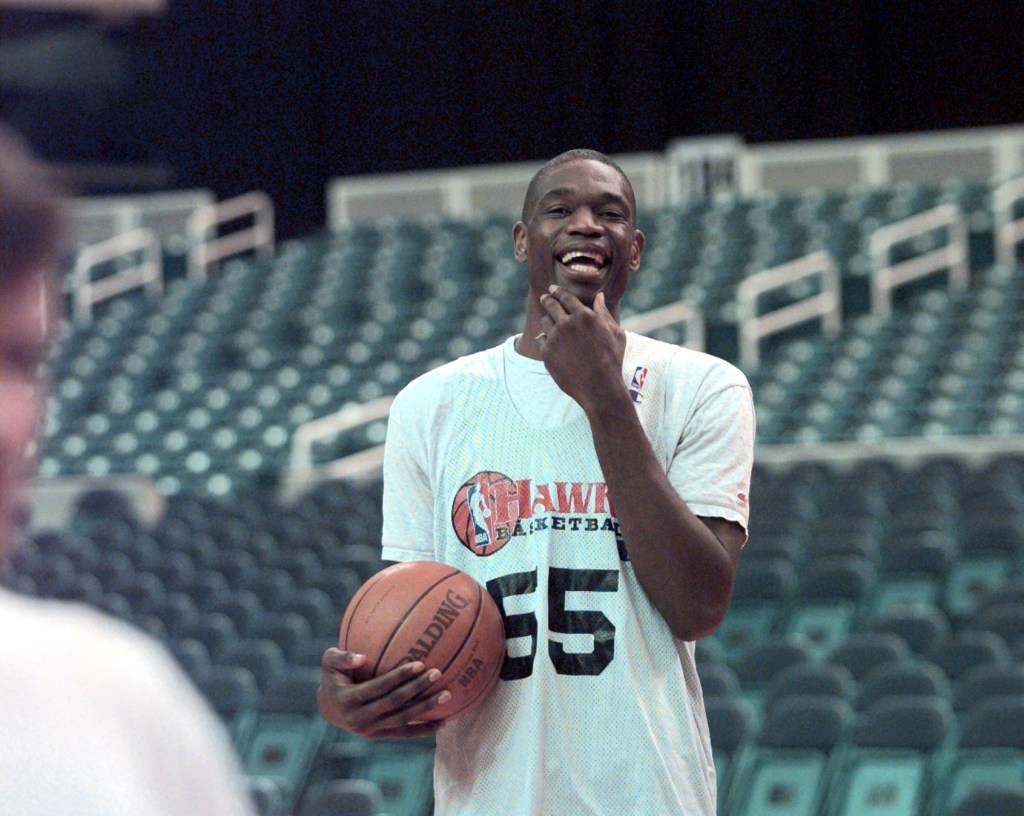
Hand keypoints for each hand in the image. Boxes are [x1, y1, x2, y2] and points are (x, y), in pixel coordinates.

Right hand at [317, 648, 450, 738]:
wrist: (327, 708)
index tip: (419, 664)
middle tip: (437, 673)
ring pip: (403, 720)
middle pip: (395, 704)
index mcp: (348, 700)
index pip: (379, 687)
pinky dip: (424, 729)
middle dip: (417, 688)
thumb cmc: (332, 676)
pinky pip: (404, 734)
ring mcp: (369, 730)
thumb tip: (362, 658)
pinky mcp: (377, 737)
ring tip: (447, 695)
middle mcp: (359, 719)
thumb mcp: (329, 661)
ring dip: (426, 709)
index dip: (399, 677)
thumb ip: (342, 657)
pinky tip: (443, 722)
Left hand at [538, 286, 626, 411]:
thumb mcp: (615, 334)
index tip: (553, 288)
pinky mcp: (546, 352)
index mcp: (584, 315)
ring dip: (547, 320)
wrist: (599, 387)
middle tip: (545, 298)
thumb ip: (604, 313)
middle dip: (547, 299)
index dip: (558, 291)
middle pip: (551, 305)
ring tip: (549, 322)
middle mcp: (567, 323)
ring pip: (545, 321)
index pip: (566, 297)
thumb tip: (599, 296)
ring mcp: (555, 338)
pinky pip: (541, 339)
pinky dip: (545, 339)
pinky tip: (548, 341)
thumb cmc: (612, 360)